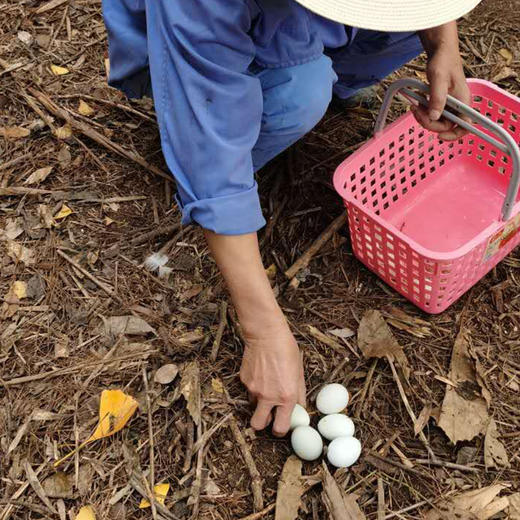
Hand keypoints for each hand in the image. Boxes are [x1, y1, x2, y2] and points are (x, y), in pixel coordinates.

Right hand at [240, 321, 305, 436]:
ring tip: (267, 386)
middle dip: (263, 424)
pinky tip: (260, 373)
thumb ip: (299, 394)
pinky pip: (249, 390)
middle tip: (269, 416)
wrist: (266, 334)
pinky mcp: (244, 380)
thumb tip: (300, 408)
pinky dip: (254, 387)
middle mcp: (268, 396)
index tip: (282, 425)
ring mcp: (253, 389)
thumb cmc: (286, 350)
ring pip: (253, 406)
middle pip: (258, 425)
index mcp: (286, 397)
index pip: (281, 427)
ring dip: (259, 403)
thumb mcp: (299, 373)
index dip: (280, 430)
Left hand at [415, 24, 471, 140]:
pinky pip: (432, 113)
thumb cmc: (443, 61)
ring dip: (423, 117)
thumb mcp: (438, 79)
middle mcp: (458, 105)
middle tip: (415, 111)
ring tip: (414, 105)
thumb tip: (434, 117)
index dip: (454, 135)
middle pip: (445, 126)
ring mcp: (449, 104)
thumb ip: (437, 99)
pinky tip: (417, 103)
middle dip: (429, 122)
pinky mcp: (441, 102)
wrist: (440, 51)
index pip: (465, 126)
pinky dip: (422, 111)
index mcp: (463, 102)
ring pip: (436, 120)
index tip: (439, 136)